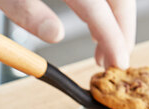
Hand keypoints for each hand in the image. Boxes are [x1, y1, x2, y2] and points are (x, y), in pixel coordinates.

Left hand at [0, 0, 135, 68]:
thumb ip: (26, 13)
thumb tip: (56, 36)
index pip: (97, 8)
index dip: (112, 37)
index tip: (118, 63)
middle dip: (121, 28)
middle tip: (113, 62)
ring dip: (115, 17)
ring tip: (102, 48)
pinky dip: (106, 4)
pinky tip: (97, 22)